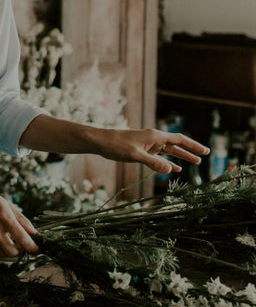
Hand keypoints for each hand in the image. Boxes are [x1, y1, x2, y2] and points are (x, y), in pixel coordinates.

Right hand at [0, 184, 38, 257]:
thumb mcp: (7, 204)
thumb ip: (22, 220)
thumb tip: (35, 234)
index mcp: (4, 216)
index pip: (23, 239)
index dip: (33, 247)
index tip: (38, 249)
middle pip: (13, 252)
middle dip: (20, 250)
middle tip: (21, 243)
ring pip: (2, 254)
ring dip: (8, 250)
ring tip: (8, 238)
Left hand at [94, 127, 208, 174]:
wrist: (102, 142)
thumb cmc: (117, 145)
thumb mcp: (135, 155)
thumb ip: (153, 163)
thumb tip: (170, 170)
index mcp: (155, 136)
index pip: (179, 139)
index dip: (193, 145)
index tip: (205, 151)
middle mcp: (154, 139)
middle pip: (177, 145)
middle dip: (190, 151)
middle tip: (204, 156)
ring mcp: (149, 145)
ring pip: (169, 151)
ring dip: (181, 157)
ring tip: (195, 163)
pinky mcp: (142, 151)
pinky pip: (159, 157)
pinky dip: (167, 163)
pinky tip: (173, 170)